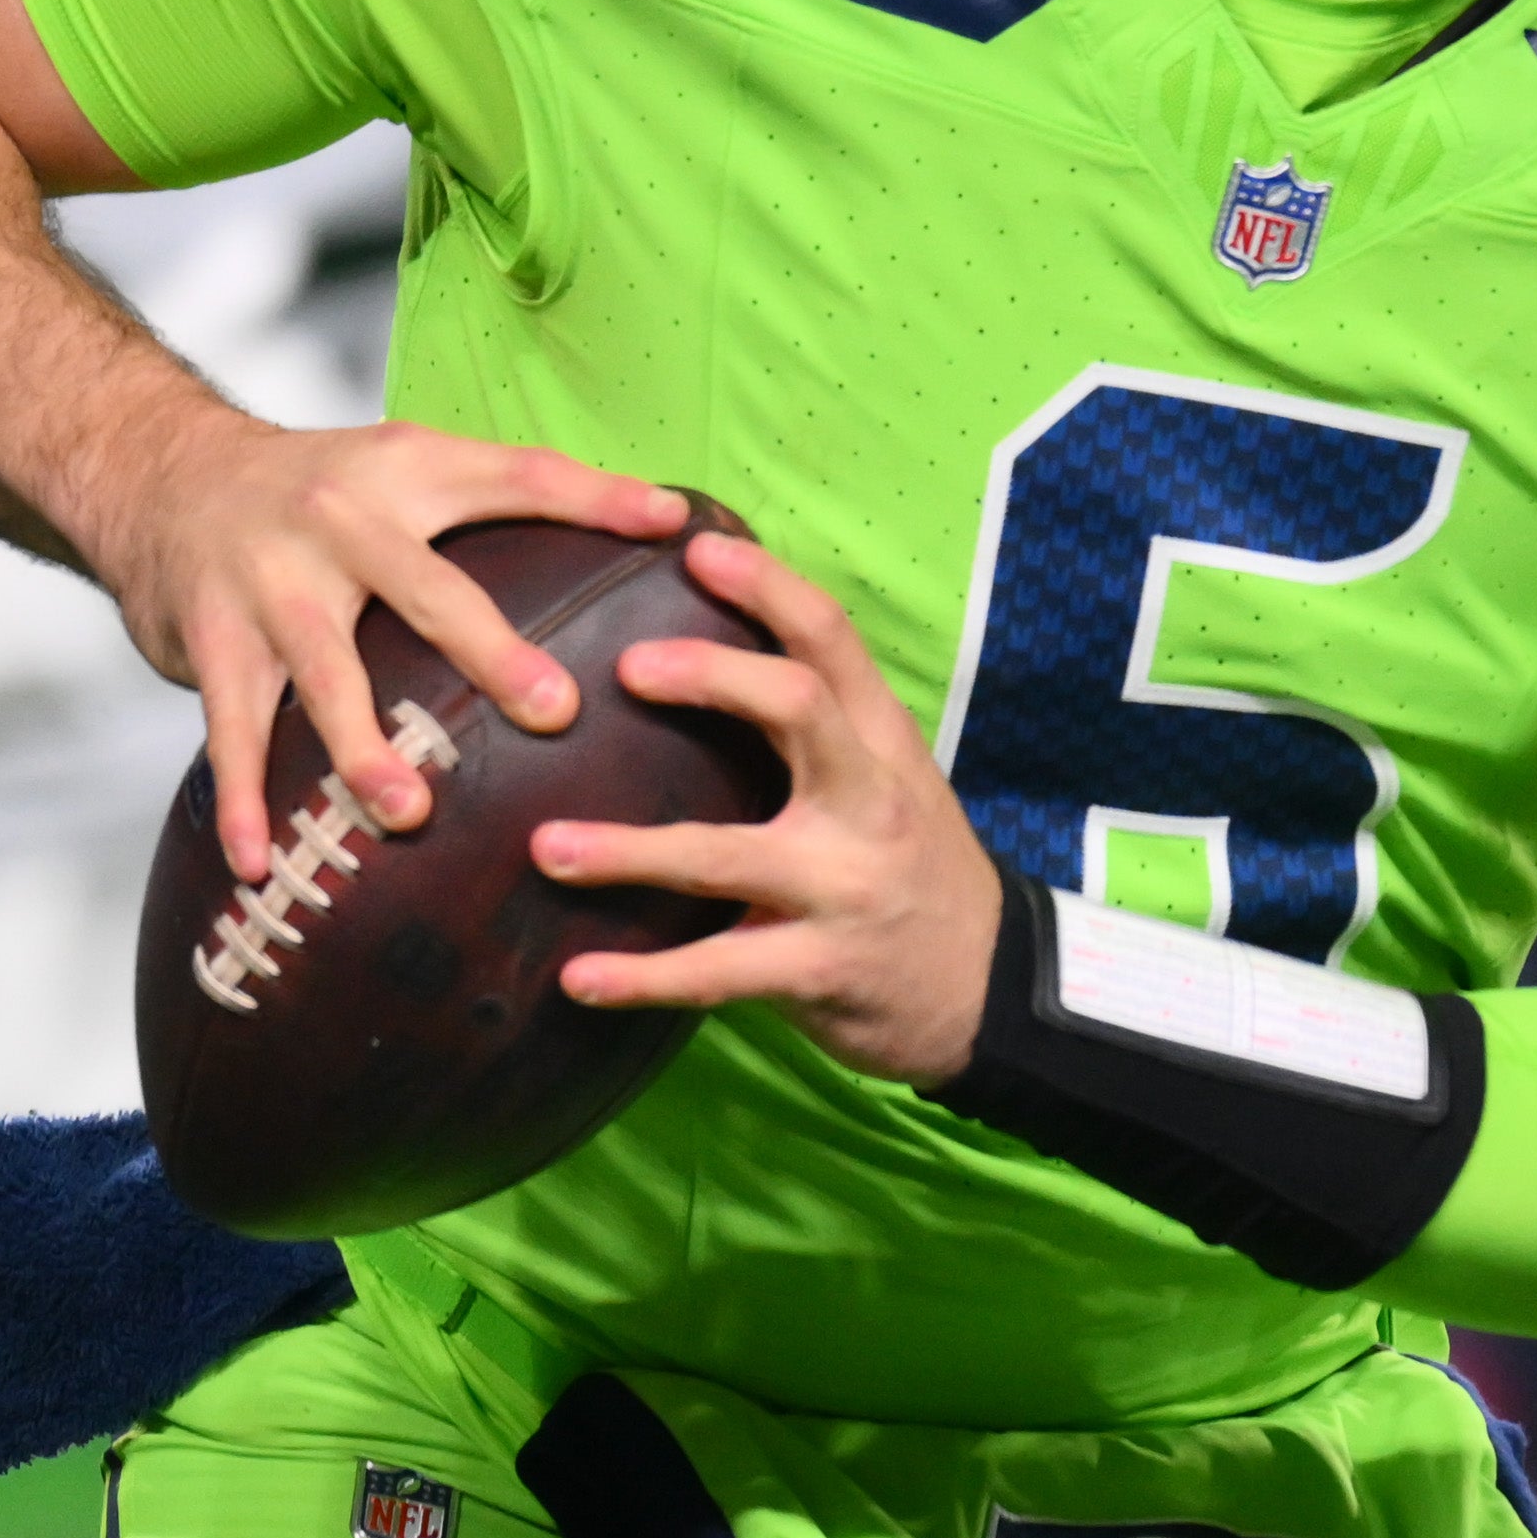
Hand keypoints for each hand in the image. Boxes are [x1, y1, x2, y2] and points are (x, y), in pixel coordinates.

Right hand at [67, 408, 688, 877]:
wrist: (163, 471)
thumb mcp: (403, 463)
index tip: (672, 527)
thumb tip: (658, 524)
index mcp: (406, 470)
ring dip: (363, 746)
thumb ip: (501, 497)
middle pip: (426, 588)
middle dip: (490, 652)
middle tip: (555, 713)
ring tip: (408, 811)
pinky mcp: (213, 636)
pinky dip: (242, 799)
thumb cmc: (314, 489)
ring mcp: (271, 579)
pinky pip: (231, 728)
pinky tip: (258, 862)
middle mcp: (340, 517)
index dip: (595, 495)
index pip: (514, 475)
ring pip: (324, 669)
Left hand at [525, 528, 999, 1084]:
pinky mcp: (820, 970)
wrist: (991, 989)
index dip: (768, 587)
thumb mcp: (887, 782)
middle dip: (711, 678)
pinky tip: (575, 977)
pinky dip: (641, 978)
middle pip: (797, 708)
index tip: (695, 548)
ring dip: (627, 852)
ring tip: (545, 846)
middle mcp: (870, 803)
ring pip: (725, 857)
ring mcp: (846, 888)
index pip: (831, 640)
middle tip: (623, 667)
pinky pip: (717, 971)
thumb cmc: (910, 867)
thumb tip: (695, 646)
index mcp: (881, 744)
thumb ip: (815, 725)